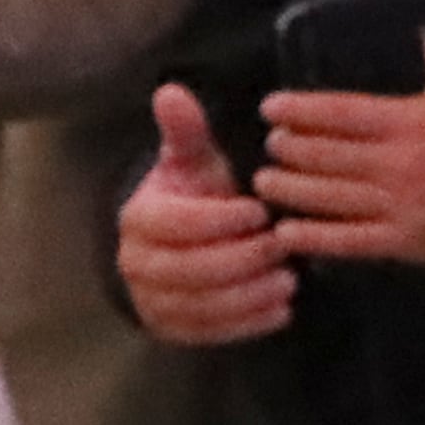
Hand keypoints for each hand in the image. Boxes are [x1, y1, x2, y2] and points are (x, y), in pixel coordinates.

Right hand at [119, 85, 292, 345]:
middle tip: (282, 246)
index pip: (178, 225)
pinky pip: (209, 334)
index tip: (260, 211)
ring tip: (289, 279)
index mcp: (138, 218)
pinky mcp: (171, 330)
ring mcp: (151, 301)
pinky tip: (282, 308)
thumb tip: (170, 90)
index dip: (221, 220)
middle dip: (242, 260)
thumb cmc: (194, 197)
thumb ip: (186, 131)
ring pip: (201, 305)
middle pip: (191, 270)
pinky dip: (248, 324)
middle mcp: (135, 264)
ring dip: (250, 294)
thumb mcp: (193, 161)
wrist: (176, 246)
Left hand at [258, 39, 424, 267]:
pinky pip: (349, 240)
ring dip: (289, 188)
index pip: (342, 112)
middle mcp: (402, 163)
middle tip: (269, 143)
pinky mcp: (406, 241)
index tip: (271, 107)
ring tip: (264, 181)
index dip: (301, 109)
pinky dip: (313, 236)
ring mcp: (402, 204)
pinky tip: (286, 231)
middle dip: (289, 148)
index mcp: (413, 121)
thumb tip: (402, 20)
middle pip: (327, 154)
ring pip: (330, 196)